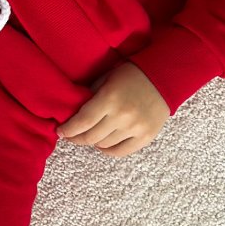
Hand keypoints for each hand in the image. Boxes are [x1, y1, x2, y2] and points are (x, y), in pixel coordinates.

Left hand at [55, 62, 170, 157]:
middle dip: (76, 138)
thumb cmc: (132, 74)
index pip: (83, 121)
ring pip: (104, 145)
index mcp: (110, 98)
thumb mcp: (107, 78)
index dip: (68, 129)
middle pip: (91, 136)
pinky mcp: (146, 137)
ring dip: (92, 142)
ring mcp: (135, 128)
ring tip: (89, 135)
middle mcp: (122, 116)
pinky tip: (102, 143)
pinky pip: (120, 152)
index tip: (61, 131)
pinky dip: (107, 150)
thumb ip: (91, 95)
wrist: (163, 77)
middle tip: (71, 135)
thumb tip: (73, 111)